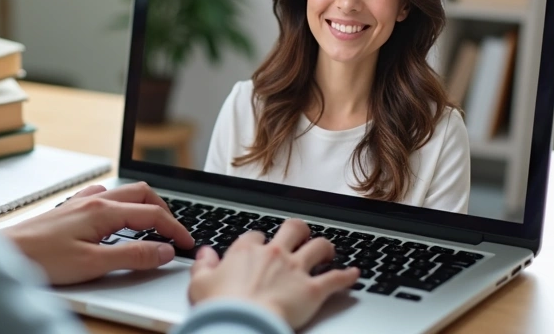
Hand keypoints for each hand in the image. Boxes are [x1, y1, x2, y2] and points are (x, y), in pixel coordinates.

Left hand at [1, 182, 194, 284]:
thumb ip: (132, 256)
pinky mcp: (69, 209)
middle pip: (142, 194)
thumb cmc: (41, 259)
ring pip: (124, 193)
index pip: (152, 215)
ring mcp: (81, 202)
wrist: (5, 253)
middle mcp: (94, 200)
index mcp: (103, 211)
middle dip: (164, 211)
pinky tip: (116, 218)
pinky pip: (104, 196)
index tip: (187, 245)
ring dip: (143, 205)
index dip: (175, 230)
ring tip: (153, 225)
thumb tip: (164, 251)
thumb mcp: (93, 263)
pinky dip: (121, 205)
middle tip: (174, 233)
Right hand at [187, 218, 359, 328]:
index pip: (255, 236)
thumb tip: (204, 254)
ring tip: (328, 250)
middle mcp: (274, 255)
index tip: (260, 247)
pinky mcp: (312, 290)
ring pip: (318, 246)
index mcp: (246, 252)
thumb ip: (203, 266)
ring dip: (325, 247)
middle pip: (293, 229)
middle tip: (301, 235)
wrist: (241, 324)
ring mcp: (295, 270)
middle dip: (299, 230)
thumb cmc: (221, 308)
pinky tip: (354, 274)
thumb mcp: (199, 284)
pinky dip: (347, 276)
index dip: (259, 241)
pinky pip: (336, 279)